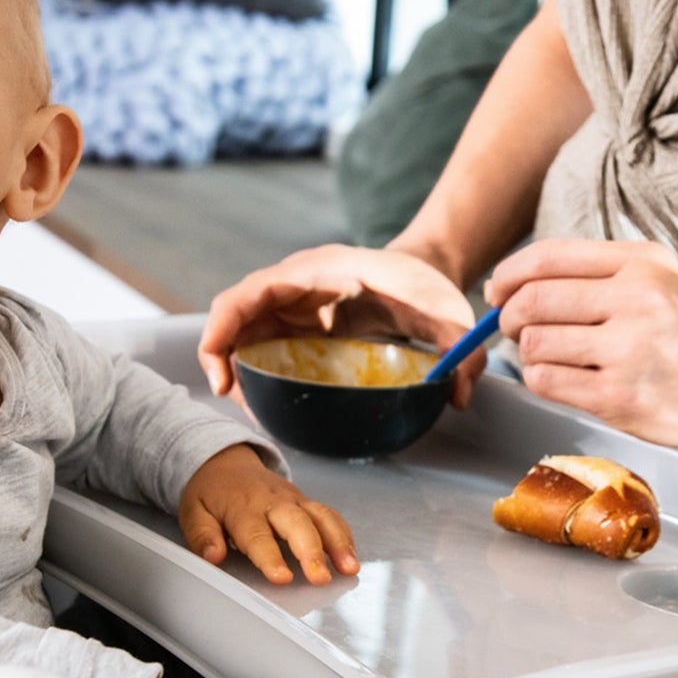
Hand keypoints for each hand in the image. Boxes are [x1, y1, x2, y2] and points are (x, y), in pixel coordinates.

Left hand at [179, 444, 358, 585]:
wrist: (226, 461)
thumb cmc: (210, 493)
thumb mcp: (193, 511)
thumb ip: (203, 535)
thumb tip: (212, 556)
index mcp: (242, 507)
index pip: (257, 535)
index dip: (270, 557)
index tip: (281, 577)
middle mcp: (272, 501)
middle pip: (297, 523)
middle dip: (311, 551)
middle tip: (320, 578)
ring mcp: (293, 499)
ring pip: (321, 516)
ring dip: (338, 543)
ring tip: (349, 569)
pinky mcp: (305, 501)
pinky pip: (329, 515)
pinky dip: (343, 535)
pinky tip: (350, 557)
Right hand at [199, 243, 481, 407]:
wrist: (421, 270)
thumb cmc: (424, 286)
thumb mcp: (445, 311)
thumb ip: (457, 348)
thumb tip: (457, 396)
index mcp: (316, 273)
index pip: (250, 292)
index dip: (224, 327)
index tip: (221, 370)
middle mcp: (293, 285)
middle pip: (234, 314)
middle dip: (220, 354)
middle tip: (229, 396)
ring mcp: (290, 305)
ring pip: (242, 332)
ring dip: (234, 367)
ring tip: (250, 407)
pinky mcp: (294, 324)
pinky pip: (260, 344)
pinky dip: (254, 371)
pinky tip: (267, 402)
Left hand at [486, 239, 677, 450]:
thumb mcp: (657, 278)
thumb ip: (594, 271)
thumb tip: (511, 283)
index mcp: (641, 264)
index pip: (547, 257)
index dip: (508, 275)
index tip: (497, 293)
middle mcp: (638, 301)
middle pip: (531, 301)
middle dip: (510, 317)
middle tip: (518, 329)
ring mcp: (630, 351)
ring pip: (534, 344)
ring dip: (529, 353)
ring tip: (551, 356)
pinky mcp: (621, 397)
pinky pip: (546, 381)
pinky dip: (542, 379)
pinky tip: (563, 378)